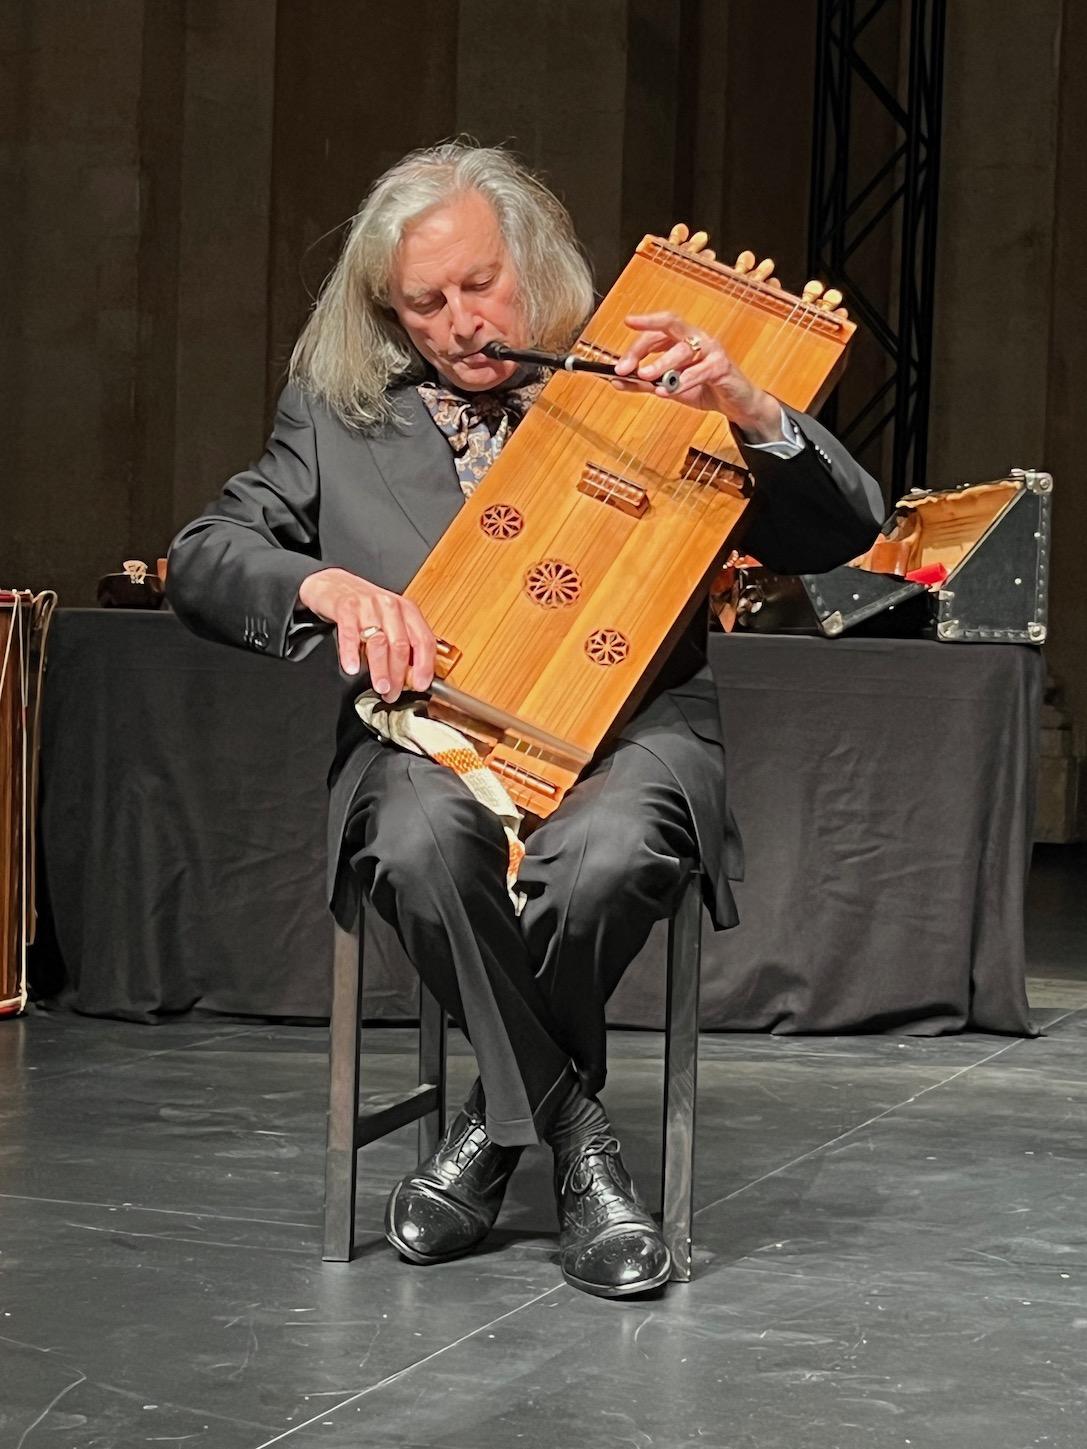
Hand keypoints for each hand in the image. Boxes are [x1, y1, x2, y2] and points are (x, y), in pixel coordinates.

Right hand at [298, 568, 434, 700]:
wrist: (333, 584)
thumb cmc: (365, 606)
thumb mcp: (391, 619)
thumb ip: (403, 641)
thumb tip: (413, 675)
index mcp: (407, 610)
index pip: (423, 640)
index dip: (425, 665)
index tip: (421, 685)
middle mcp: (390, 606)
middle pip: (401, 646)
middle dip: (399, 675)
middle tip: (393, 693)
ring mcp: (368, 606)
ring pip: (379, 642)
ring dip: (380, 669)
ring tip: (380, 687)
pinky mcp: (345, 607)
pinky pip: (350, 634)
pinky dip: (351, 653)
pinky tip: (352, 668)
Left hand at [613, 311, 782, 440]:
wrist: (735, 404)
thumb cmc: (703, 388)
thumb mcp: (669, 386)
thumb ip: (644, 383)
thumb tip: (616, 381)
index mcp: (683, 339)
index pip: (659, 329)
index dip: (643, 327)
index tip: (627, 322)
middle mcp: (698, 338)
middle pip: (670, 328)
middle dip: (645, 345)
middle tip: (625, 366)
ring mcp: (712, 350)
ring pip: (684, 350)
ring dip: (662, 363)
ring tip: (646, 377)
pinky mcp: (722, 367)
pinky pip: (700, 371)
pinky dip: (682, 381)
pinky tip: (667, 391)